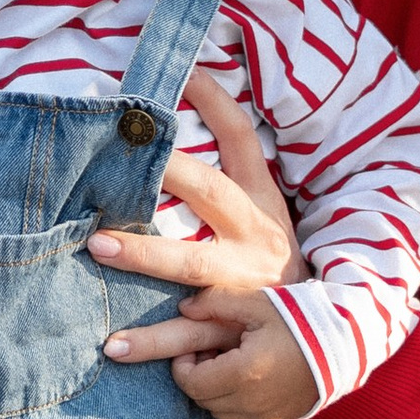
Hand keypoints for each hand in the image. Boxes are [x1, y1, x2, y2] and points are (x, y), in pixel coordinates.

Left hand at [90, 70, 302, 366]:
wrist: (323, 335)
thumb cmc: (273, 263)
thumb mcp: (265, 213)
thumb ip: (227, 171)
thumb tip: (179, 108)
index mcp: (261, 204)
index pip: (241, 139)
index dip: (215, 102)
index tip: (182, 71)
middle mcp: (253, 240)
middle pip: (210, 195)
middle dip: (169, 169)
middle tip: (117, 158)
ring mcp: (243, 287)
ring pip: (191, 270)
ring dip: (144, 259)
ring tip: (96, 248)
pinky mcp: (230, 332)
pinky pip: (186, 341)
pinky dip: (149, 345)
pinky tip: (110, 347)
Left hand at [172, 287, 321, 418]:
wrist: (348, 342)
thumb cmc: (301, 319)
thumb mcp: (257, 302)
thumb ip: (216, 302)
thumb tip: (185, 308)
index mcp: (243, 373)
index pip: (191, 383)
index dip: (182, 366)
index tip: (192, 347)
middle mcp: (253, 401)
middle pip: (203, 400)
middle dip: (197, 377)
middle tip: (210, 351)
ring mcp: (268, 414)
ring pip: (221, 412)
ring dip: (216, 391)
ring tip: (230, 361)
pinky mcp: (281, 418)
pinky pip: (244, 416)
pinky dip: (236, 400)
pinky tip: (250, 374)